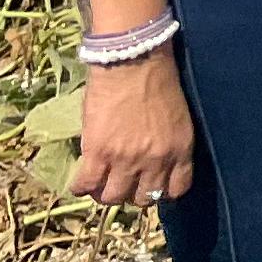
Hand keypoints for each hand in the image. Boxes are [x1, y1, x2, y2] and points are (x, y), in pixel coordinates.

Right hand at [73, 47, 196, 206]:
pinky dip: (81, 187)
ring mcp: (126, 160)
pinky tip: (81, 181)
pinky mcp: (98, 153)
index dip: (161, 191)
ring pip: (113, 198)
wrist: (134, 61)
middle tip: (121, 182)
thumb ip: (168, 144)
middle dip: (132, 194)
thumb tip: (153, 163)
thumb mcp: (177, 118)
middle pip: (142, 199)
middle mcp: (156, 160)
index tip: (150, 185)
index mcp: (181, 149)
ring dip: (105, 193)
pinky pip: (86, 185)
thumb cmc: (158, 82)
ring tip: (100, 183)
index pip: (176, 189)